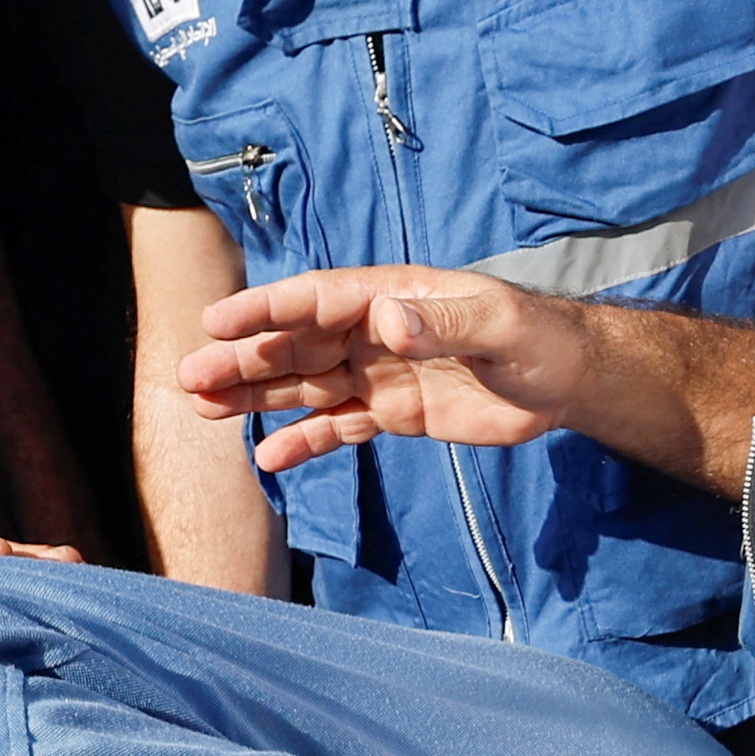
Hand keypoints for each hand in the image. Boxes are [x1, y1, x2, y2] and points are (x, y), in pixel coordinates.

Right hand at [177, 266, 582, 471]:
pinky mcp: (394, 412)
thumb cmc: (538, 336)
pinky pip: (339, 426)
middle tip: (189, 378)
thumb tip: (389, 319)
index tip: (215, 321)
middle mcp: (374, 332)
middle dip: (243, 360)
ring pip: (306, 385)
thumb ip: (445, 320)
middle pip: (296, 345)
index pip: (315, 301)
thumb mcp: (499, 323)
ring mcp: (379, 373)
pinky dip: (305, 441)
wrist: (565, 380)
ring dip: (257, 397)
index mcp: (390, 297)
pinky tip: (270, 458)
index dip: (265, 311)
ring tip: (205, 410)